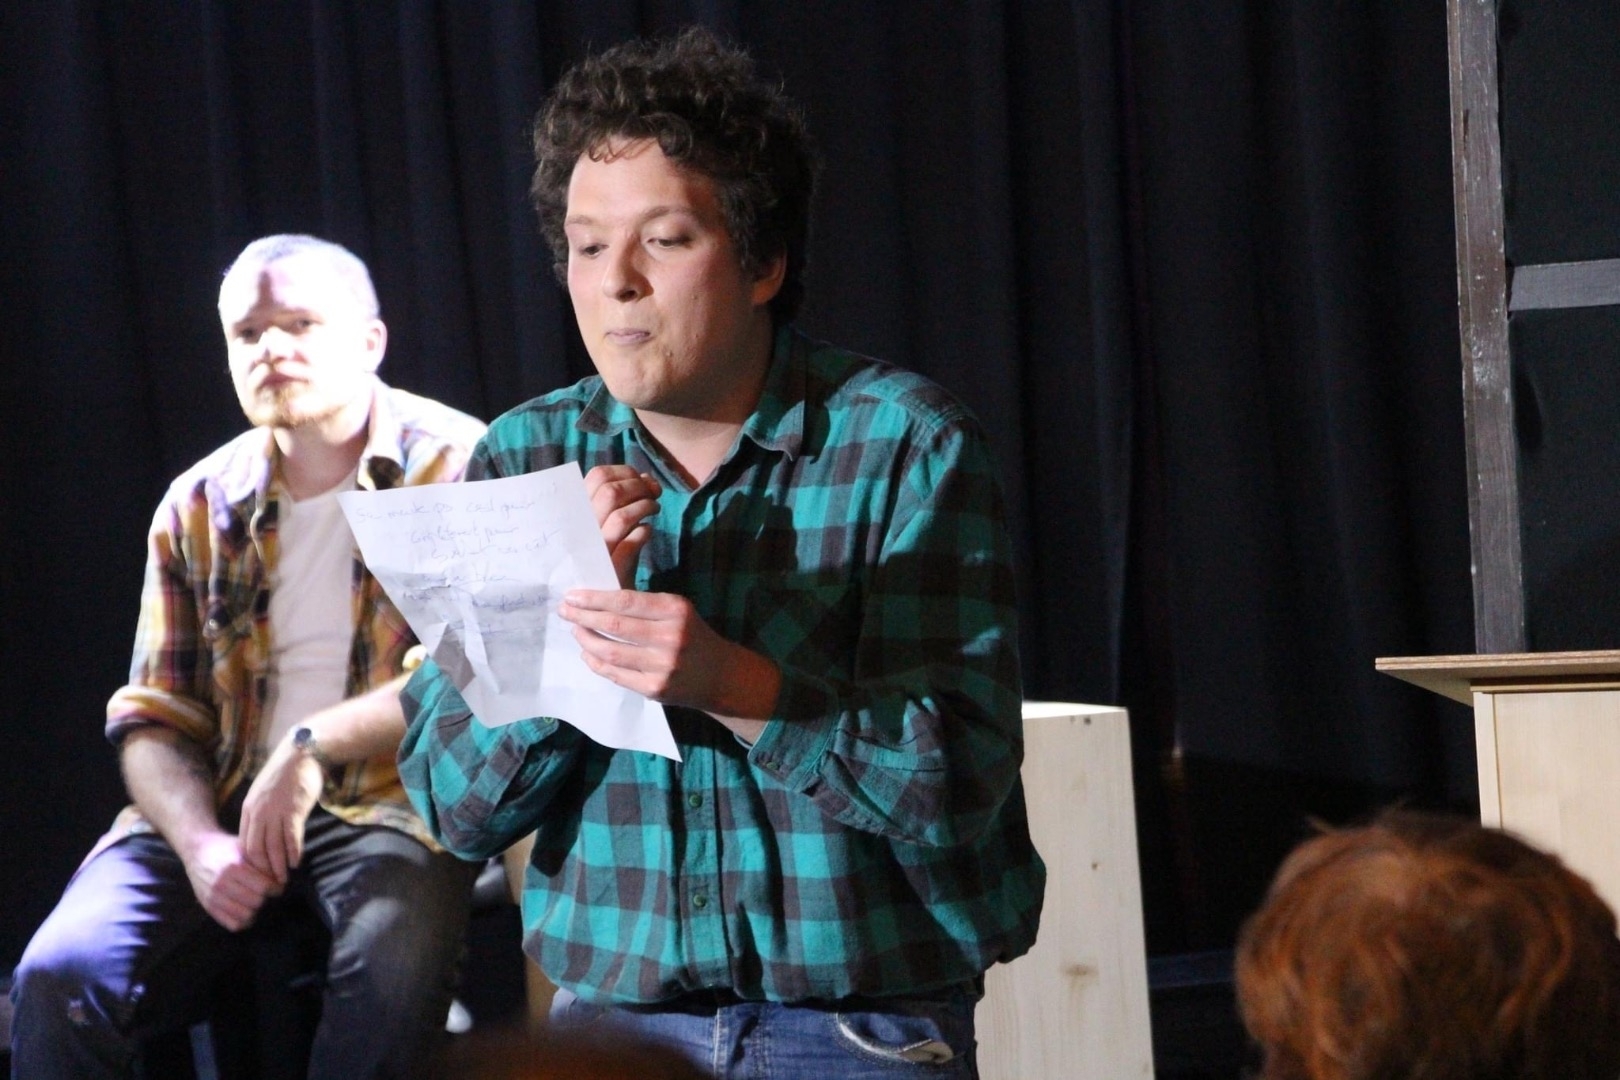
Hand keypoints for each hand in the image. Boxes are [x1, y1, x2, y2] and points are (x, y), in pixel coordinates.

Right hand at [179, 830, 280, 931]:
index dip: (276, 888)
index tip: (279, 886)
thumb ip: (261, 862)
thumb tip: (282, 877)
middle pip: (256, 902)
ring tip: (258, 902)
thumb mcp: (244, 848)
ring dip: (256, 911)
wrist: (197, 851)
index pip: (264, 886)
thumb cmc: (226, 848)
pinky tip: (247, 911)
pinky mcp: (208, 907)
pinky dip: (244, 921)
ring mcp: (213, 897)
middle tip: (270, 894)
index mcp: (234, 867)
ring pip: (245, 915)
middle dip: (267, 899)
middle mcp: (222, 883)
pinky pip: (232, 924)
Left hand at [238, 737, 323, 886]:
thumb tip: (262, 831)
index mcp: (249, 809)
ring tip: (283, 878)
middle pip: (256, 849)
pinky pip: (291, 838)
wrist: (300, 755)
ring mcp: (276, 813)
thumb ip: (260, 811)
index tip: (259, 873)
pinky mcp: (293, 812)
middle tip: (270, 882)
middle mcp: (259, 813)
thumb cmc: (284, 773)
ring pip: (273, 847)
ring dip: (278, 866)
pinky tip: (296, 862)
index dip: (251, 861)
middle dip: (263, 869)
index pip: (245, 843)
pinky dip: (293, 853)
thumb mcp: (262, 792)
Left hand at [559, 588, 779, 737]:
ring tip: (575, 629)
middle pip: (614, 625)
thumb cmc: (692, 635)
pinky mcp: (654, 689)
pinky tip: (586, 653)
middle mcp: (670, 637)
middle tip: (564, 610)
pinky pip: (615, 674)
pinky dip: (596, 662)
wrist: (720, 676)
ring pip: (610, 651)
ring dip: (586, 639)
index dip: (594, 598)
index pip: (625, 600)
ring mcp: (662, 666)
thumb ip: (643, 605)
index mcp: (675, 610)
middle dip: (583, 616)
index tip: (573, 594)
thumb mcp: (677, 610)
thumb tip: (596, 598)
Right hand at [584, 464, 660, 587]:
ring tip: (654, 509)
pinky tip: (647, 531)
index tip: (642, 480)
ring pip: (622, 515)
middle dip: (638, 486)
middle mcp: (582, 528)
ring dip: (644, 506)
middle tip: (653, 493)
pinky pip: (633, 539)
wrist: (599, 601)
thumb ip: (623, 499)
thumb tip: (646, 478)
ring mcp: (596, 549)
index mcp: (576, 511)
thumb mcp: (607, 525)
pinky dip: (645, 531)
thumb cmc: (606, 558)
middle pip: (611, 491)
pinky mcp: (612, 568)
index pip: (597, 475)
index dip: (624, 472)